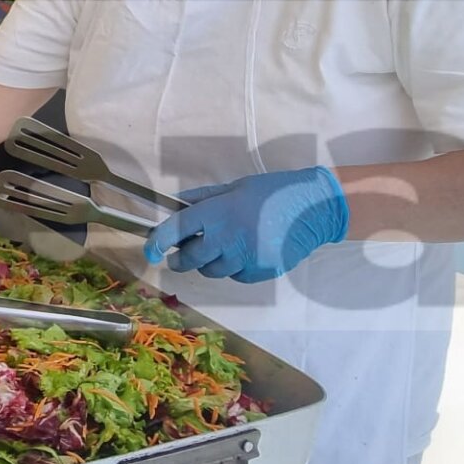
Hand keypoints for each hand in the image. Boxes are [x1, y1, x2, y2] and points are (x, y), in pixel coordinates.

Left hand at [143, 166, 348, 282]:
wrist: (314, 209)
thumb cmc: (273, 192)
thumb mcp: (234, 188)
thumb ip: (202, 199)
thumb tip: (175, 204)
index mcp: (219, 212)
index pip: (177, 230)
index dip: (158, 242)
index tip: (149, 250)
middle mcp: (228, 238)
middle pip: (190, 259)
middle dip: (179, 258)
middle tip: (179, 254)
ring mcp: (245, 259)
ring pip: (211, 271)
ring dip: (208, 263)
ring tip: (220, 247)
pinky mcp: (260, 273)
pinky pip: (235, 276)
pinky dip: (233, 268)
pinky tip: (244, 252)